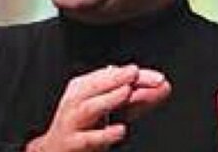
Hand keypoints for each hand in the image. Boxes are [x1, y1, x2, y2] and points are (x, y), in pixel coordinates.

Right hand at [26, 64, 169, 151]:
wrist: (54, 150)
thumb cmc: (85, 126)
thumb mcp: (111, 109)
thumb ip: (137, 98)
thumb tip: (163, 87)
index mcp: (84, 87)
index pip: (110, 75)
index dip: (133, 75)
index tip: (157, 78)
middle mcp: (76, 100)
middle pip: (96, 85)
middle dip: (118, 78)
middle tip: (136, 73)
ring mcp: (72, 122)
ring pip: (89, 106)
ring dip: (108, 98)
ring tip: (127, 92)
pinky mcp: (72, 143)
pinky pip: (88, 138)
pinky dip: (104, 134)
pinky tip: (121, 130)